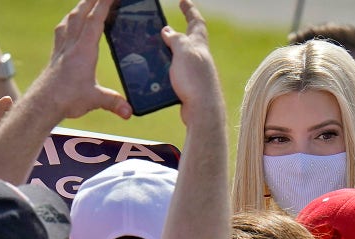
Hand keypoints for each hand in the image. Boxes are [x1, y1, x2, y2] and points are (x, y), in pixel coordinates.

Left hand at [30, 0, 131, 120]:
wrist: (41, 104)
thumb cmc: (65, 99)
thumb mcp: (95, 100)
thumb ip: (114, 103)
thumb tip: (129, 111)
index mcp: (83, 51)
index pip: (94, 21)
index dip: (104, 5)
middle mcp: (71, 45)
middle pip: (81, 14)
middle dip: (92, 0)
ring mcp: (61, 48)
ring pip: (70, 19)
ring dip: (80, 7)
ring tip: (87, 1)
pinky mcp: (56, 54)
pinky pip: (62, 30)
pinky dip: (69, 21)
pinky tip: (70, 22)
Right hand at [161, 0, 223, 125]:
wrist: (203, 111)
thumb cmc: (196, 81)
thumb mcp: (184, 53)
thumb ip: (177, 39)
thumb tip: (168, 31)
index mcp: (199, 45)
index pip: (196, 21)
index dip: (189, 9)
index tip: (183, 0)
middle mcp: (199, 58)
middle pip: (188, 40)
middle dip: (177, 33)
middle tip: (162, 28)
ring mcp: (195, 73)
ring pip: (179, 59)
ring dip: (167, 55)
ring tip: (151, 53)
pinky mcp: (189, 87)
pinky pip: (175, 75)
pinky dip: (165, 72)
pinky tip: (154, 76)